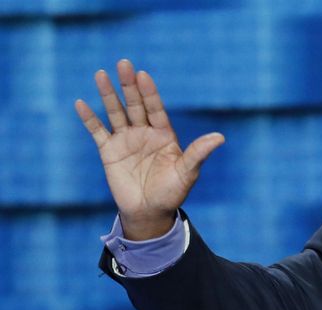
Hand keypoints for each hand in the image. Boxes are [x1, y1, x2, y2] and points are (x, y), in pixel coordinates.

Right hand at [75, 59, 224, 239]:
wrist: (149, 212)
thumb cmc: (172, 192)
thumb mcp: (187, 172)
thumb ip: (199, 153)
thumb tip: (220, 137)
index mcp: (164, 135)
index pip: (156, 108)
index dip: (149, 93)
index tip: (144, 75)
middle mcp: (144, 133)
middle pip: (135, 105)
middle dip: (129, 85)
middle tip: (123, 63)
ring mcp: (126, 140)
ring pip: (115, 112)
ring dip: (108, 95)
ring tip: (100, 74)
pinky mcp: (109, 151)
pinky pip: (97, 131)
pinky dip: (89, 119)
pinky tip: (80, 104)